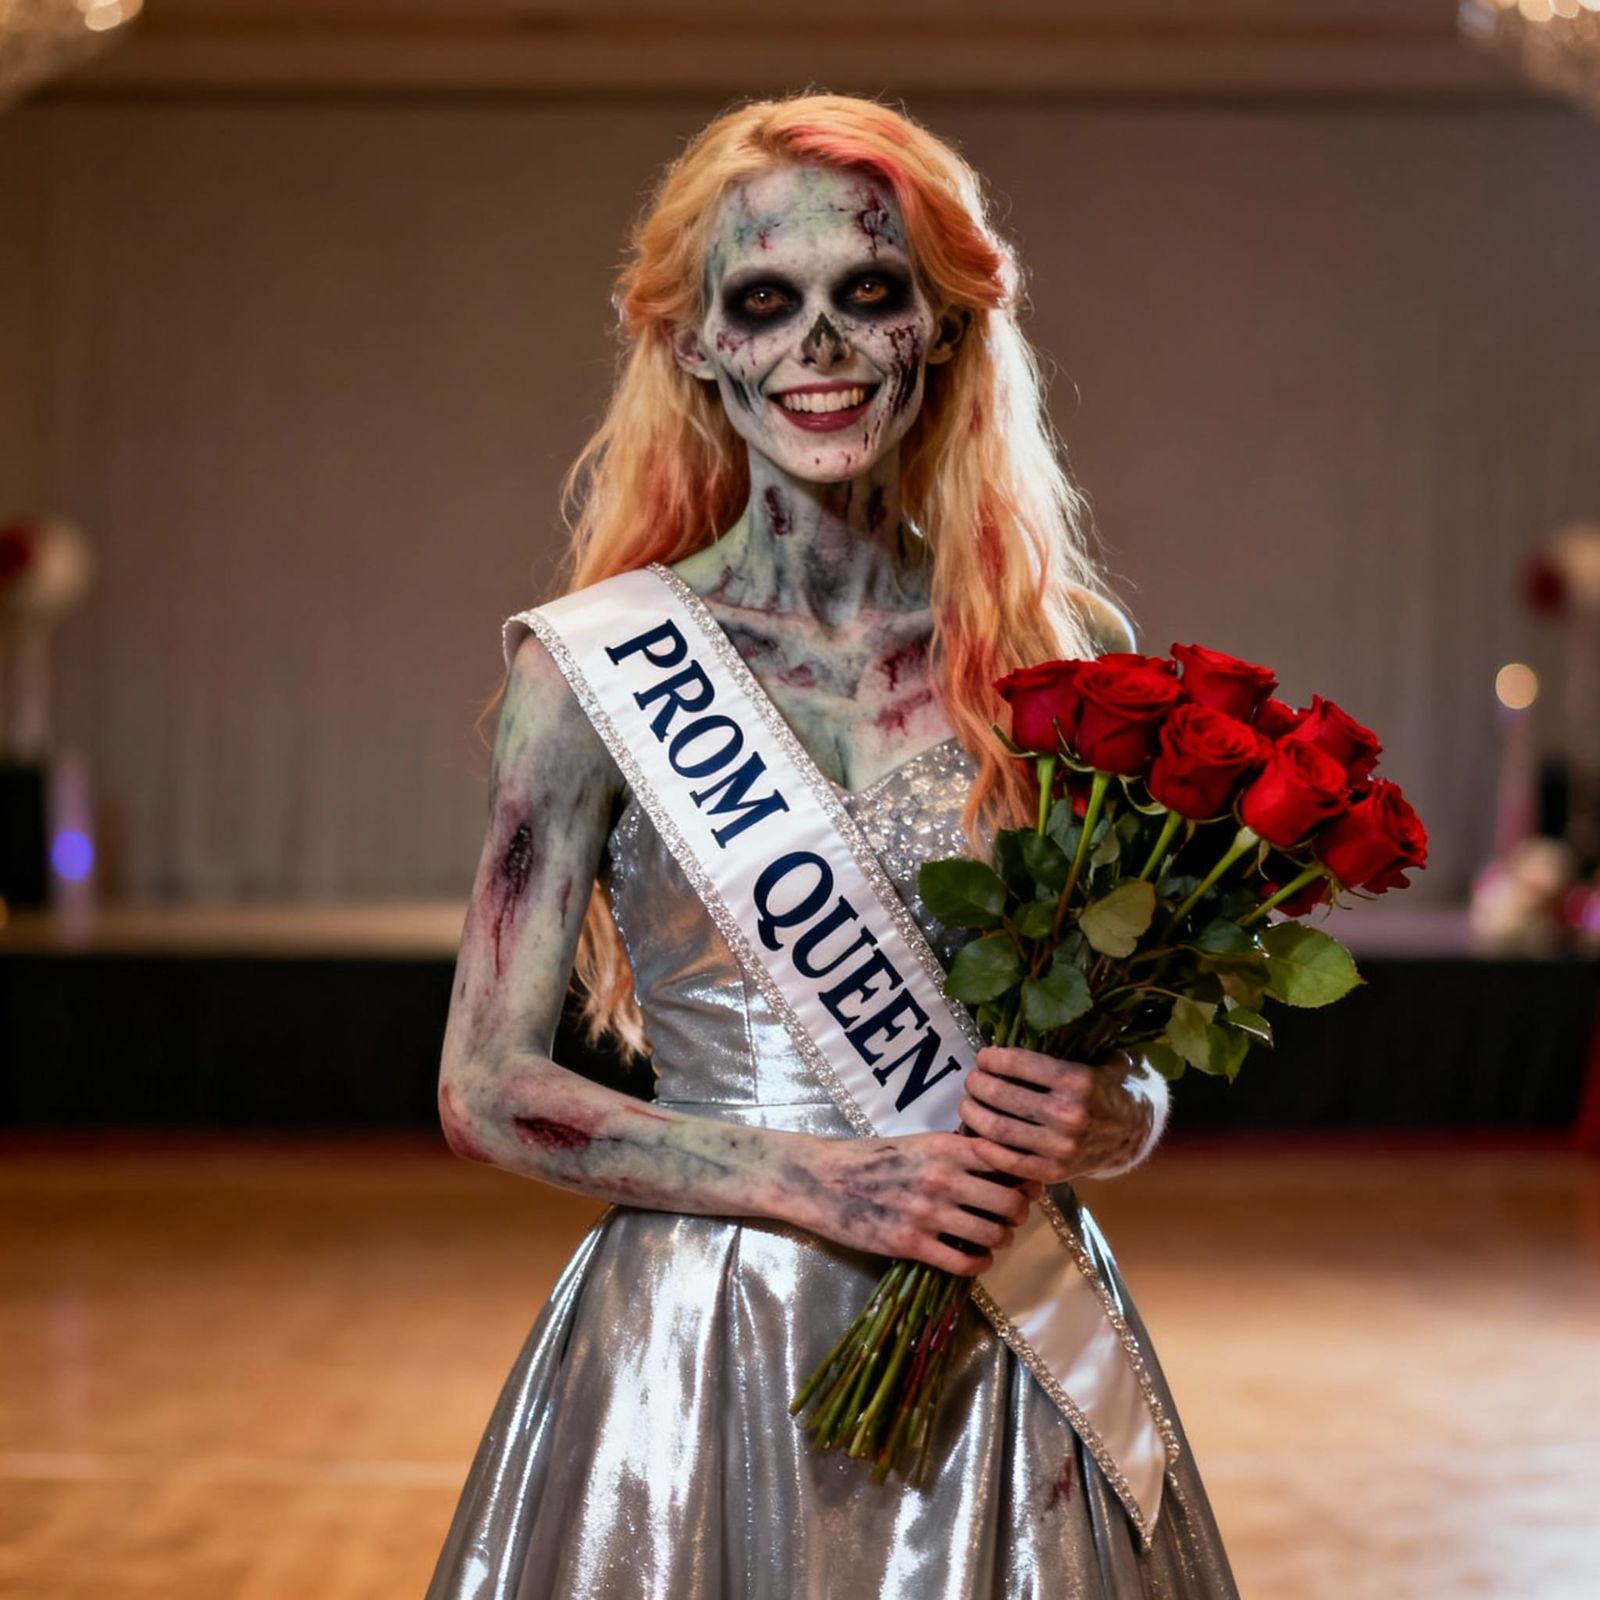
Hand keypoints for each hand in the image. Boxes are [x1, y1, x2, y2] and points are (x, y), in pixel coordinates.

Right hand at [797, 1131, 1043, 1276]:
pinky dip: (978, 1263)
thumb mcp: (917, 1143)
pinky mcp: (910, 1243)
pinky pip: (965, 1262)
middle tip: (1009, 1218)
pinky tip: (973, 1257)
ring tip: (992, 1239)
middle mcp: (943, 1178)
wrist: (821, 1179)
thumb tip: (1000, 1167)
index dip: (1024, 1177)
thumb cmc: (870, 1159)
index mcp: (946, 1148)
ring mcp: (927, 1213)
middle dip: (1017, 1214)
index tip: (1023, 1186)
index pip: (1008, 1162)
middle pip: (1011, 1203)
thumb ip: (956, 1153)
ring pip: (993, 1235)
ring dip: (999, 1240)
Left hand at [958, 1046, 1154, 1184]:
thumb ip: (1066, 1043)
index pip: (1019, 1064)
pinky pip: (1008, 1161)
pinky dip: (985, 1148)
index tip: (983, 1057)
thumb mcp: (1095, 1058)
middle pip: (1001, 1096)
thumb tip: (1018, 1024)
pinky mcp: (1054, 1172)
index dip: (992, 1059)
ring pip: (998, 1129)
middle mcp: (1069, 1114)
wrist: (1133, 1132)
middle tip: (971, 1079)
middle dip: (977, 1084)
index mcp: (1078, 1080)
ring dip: (973, 1114)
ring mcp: (1061, 1147)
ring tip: (966, 1104)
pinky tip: (975, 1136)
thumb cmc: (1106, 1087)